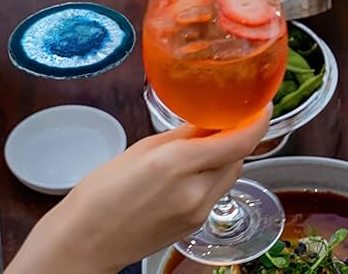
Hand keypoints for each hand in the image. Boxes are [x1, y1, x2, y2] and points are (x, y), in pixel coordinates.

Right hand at [10, 108, 269, 273]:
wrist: (84, 243)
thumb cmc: (100, 193)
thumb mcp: (142, 149)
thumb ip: (183, 134)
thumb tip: (210, 119)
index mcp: (178, 163)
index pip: (241, 139)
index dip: (259, 119)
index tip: (263, 104)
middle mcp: (195, 190)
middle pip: (238, 156)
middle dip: (234, 137)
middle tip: (220, 122)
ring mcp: (198, 212)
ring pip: (230, 174)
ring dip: (225, 158)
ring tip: (199, 148)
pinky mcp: (195, 226)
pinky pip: (216, 194)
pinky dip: (212, 178)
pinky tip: (189, 174)